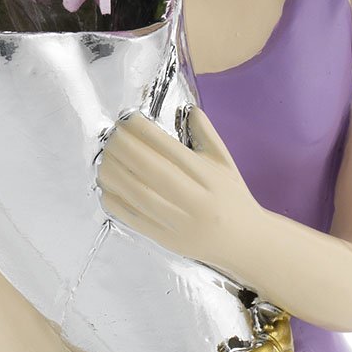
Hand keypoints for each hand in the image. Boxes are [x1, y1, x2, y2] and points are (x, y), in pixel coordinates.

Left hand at [97, 108, 261, 275]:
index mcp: (208, 176)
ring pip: (137, 193)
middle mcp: (193, 199)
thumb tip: (188, 108)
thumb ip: (206, 134)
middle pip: (149, 169)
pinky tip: (105, 187)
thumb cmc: (233, 197)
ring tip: (104, 158)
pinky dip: (115, 201)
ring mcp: (178, 222)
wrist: (247, 243)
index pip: (169, 148)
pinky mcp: (166, 240)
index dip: (143, 131)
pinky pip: (134, 219)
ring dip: (114, 172)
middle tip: (111, 135)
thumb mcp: (225, 162)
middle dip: (124, 148)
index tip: (127, 118)